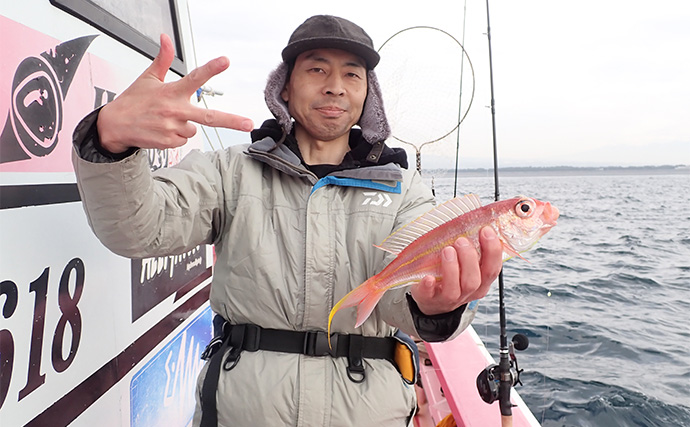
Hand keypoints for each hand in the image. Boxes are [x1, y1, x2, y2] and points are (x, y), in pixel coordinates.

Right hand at [97, 34, 253, 152]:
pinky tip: (161, 130)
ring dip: (185, 125)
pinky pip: (183, 140)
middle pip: (210, 117)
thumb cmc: (133, 100)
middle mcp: (175, 110)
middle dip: (231, 121)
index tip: (225, 60)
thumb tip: (165, 38)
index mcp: (172, 92)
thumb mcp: (148, 78)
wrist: (114, 126)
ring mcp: (173, 128)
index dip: (211, 68)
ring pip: (194, 129)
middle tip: (249, 123)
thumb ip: (162, 59)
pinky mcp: (169, 143)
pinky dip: (176, 136)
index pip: (195, 77)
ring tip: (165, 120)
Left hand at [410, 226, 502, 315]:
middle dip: (469, 258)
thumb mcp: (466, 266)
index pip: (493, 269)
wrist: (432, 301)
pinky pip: (430, 295)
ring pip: (455, 288)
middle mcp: (467, 292)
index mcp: (481, 282)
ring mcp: (448, 298)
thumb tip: (477, 221)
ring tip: (447, 250)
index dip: (492, 250)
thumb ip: (473, 250)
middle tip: (461, 240)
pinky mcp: (429, 299)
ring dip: (452, 268)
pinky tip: (428, 277)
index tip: (486, 230)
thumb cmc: (452, 277)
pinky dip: (429, 285)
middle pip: (474, 280)